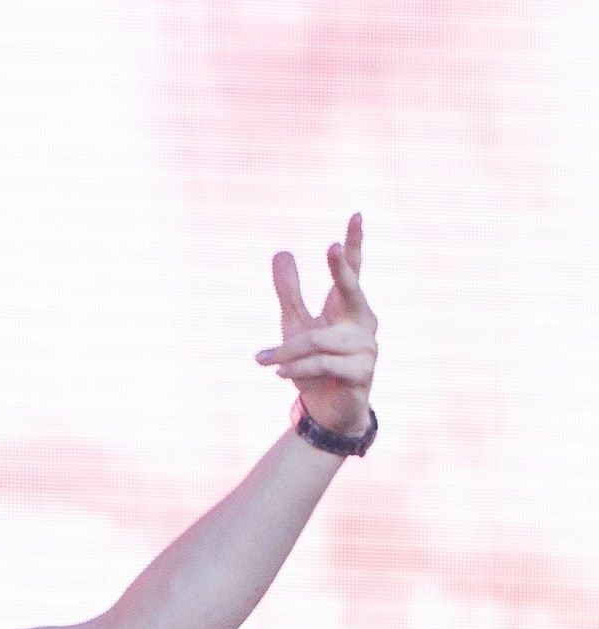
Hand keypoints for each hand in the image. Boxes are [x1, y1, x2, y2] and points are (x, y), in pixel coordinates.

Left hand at [255, 213, 376, 434]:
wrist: (326, 411)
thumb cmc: (312, 365)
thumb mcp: (295, 325)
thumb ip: (290, 291)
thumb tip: (283, 251)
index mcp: (348, 308)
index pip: (352, 271)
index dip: (354, 244)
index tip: (356, 215)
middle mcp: (362, 323)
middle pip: (351, 291)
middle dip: (341, 270)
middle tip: (332, 247)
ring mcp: (367, 347)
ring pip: (318, 339)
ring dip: (288, 352)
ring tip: (263, 360)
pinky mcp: (362, 372)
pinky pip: (322, 363)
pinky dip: (298, 368)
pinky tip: (281, 375)